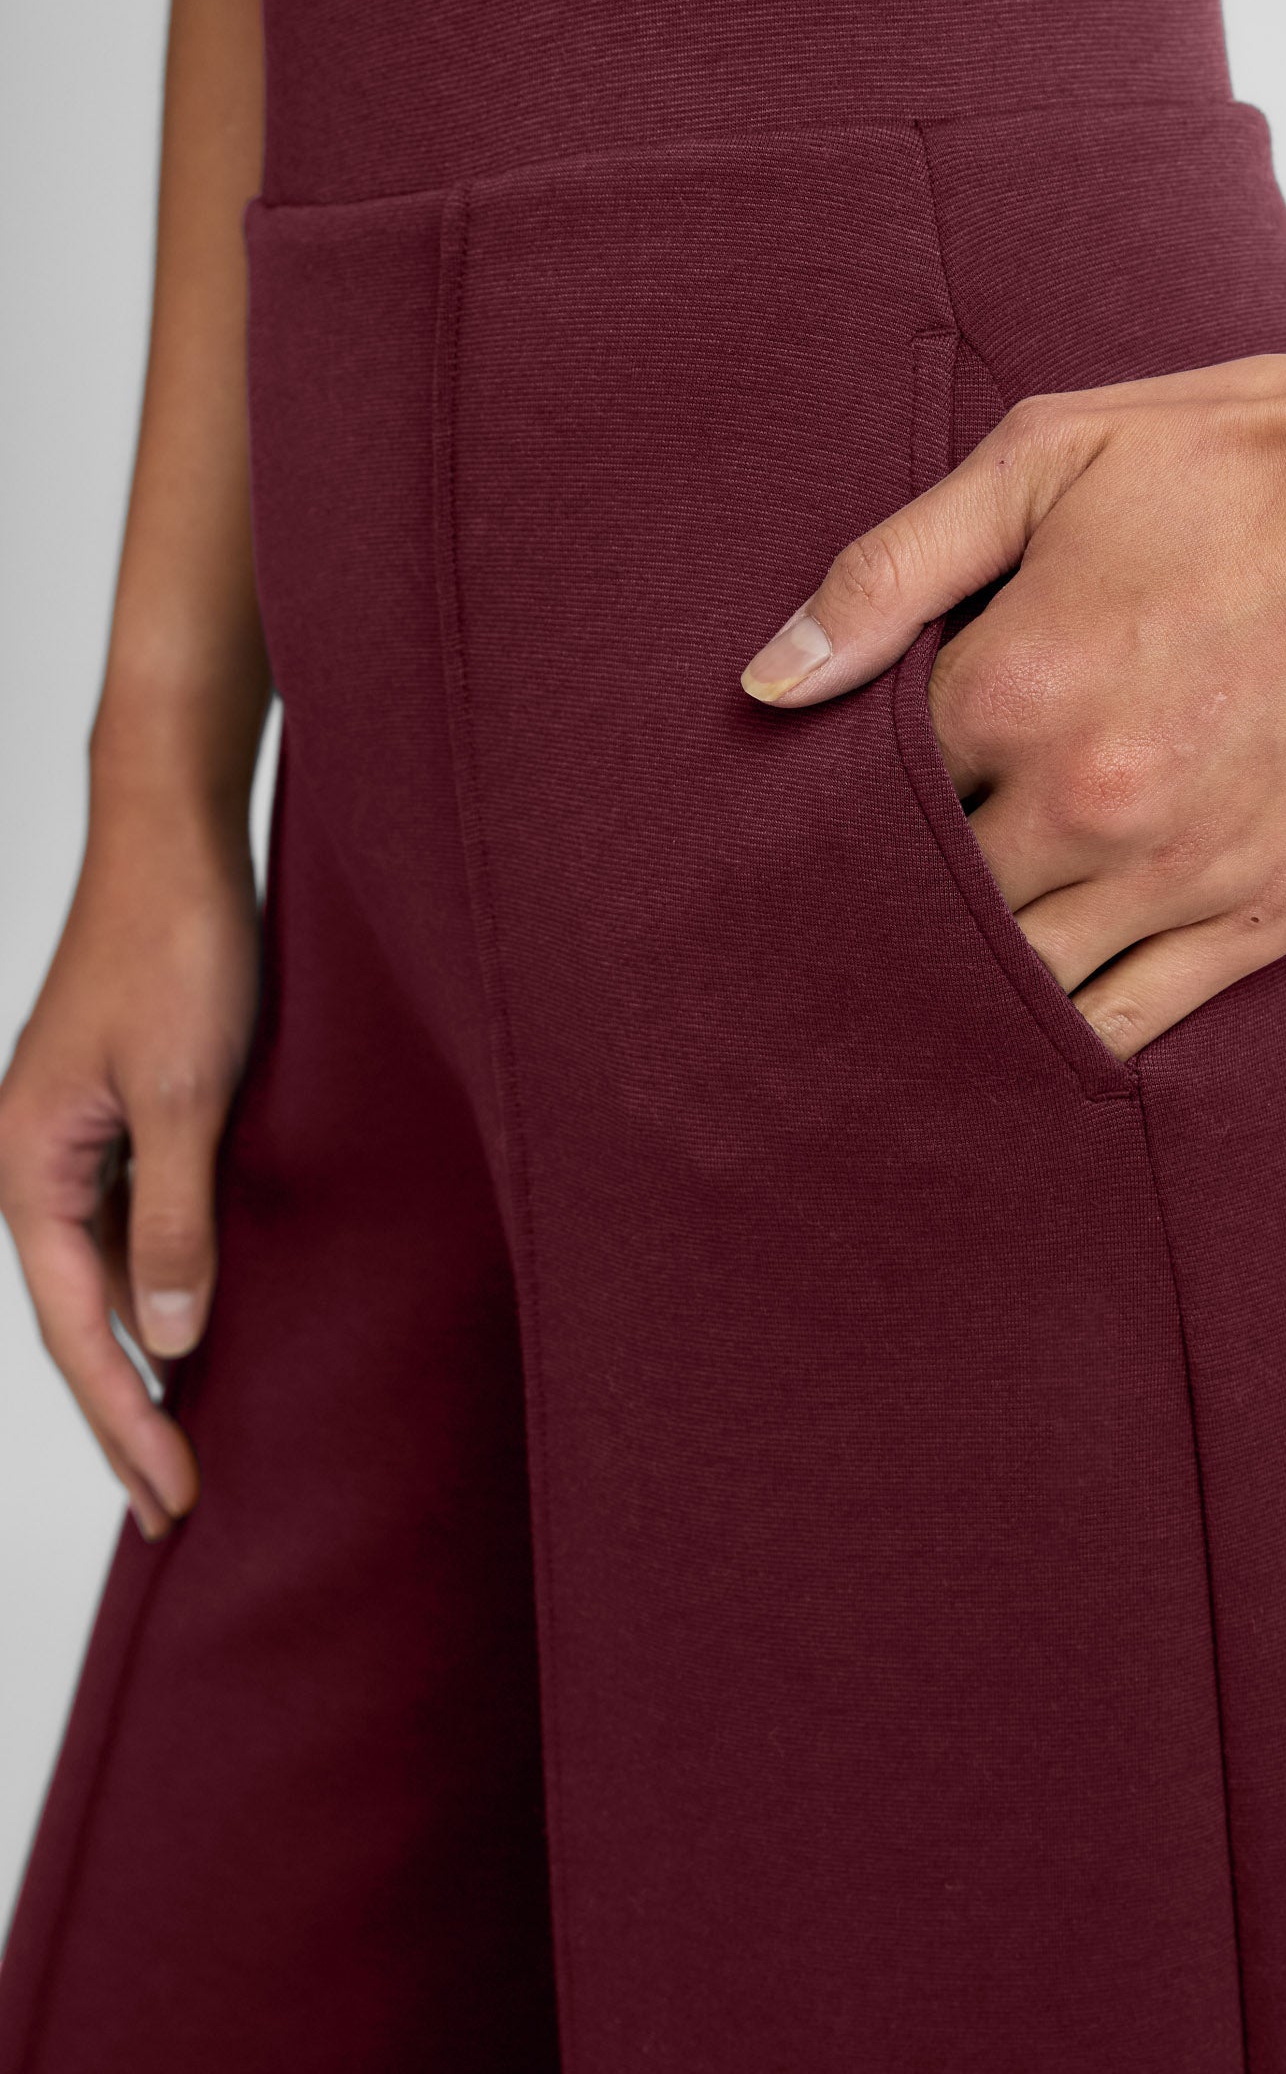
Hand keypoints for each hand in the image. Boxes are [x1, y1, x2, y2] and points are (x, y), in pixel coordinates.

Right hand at [0, 800, 258, 1536]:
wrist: (178, 840)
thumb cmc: (177, 948)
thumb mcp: (183, 1093)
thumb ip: (174, 1220)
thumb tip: (166, 1345)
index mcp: (27, 1167)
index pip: (79, 1331)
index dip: (127, 1423)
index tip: (175, 1500)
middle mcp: (35, 1163)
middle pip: (80, 1320)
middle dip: (124, 1419)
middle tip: (174, 1512)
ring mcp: (73, 1139)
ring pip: (103, 1278)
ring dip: (140, 1363)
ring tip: (180, 1445)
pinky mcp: (117, 1115)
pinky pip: (129, 1227)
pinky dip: (158, 1290)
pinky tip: (192, 1326)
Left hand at [740, 345, 1285, 1058]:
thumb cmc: (1247, 455)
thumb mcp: (1049, 456)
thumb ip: (893, 570)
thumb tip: (767, 682)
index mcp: (1013, 687)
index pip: (862, 798)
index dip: (832, 807)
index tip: (816, 815)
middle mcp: (1086, 801)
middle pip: (926, 904)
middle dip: (882, 905)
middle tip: (839, 918)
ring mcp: (1182, 871)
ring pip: (1017, 980)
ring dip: (958, 982)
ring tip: (914, 985)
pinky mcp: (1270, 914)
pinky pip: (1131, 1022)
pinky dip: (1065, 1037)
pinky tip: (1023, 1034)